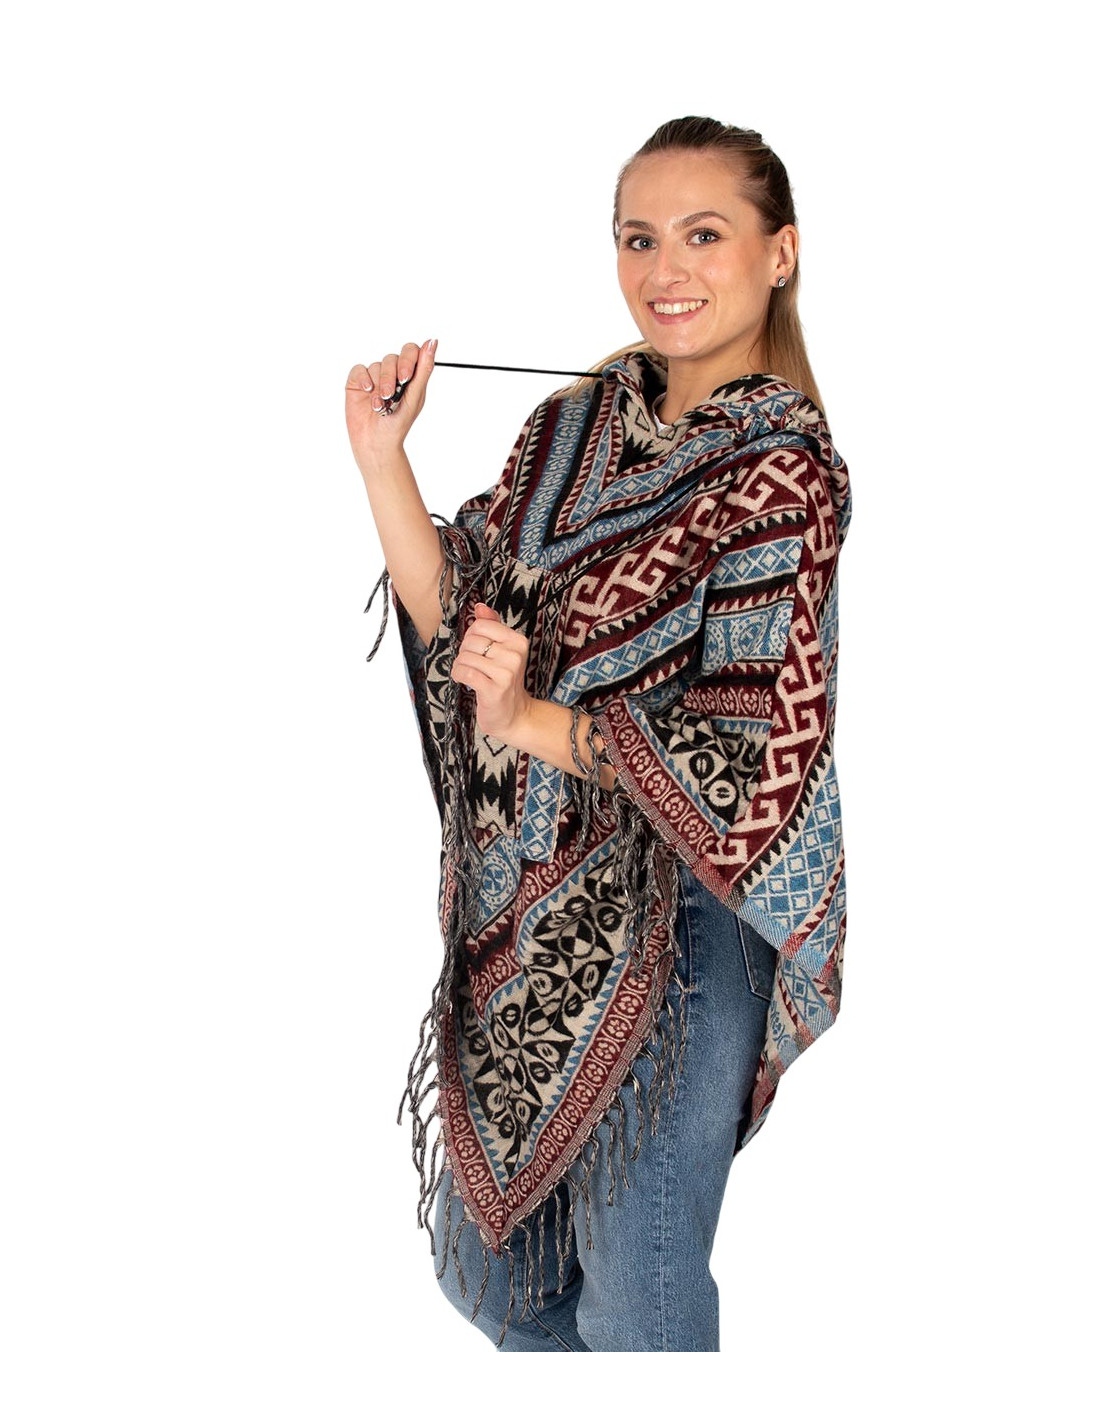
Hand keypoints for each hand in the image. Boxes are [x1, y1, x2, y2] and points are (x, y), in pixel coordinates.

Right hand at [345, 338, 435, 473]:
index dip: (408, 359)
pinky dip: (363, 380)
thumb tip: (432, 342)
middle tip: (390, 395)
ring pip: (376, 365)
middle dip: (391, 377)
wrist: (376, 443)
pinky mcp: (358, 382)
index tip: (405, 376)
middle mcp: (392, 374)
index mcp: (410, 376)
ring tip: (379, 406)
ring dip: (379, 385)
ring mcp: (374, 377)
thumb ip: (423, 369)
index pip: (411, 352)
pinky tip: (367, 393)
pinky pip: (360, 369)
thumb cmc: (397, 424)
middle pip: (392, 358)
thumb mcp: (415, 396)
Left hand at [451, 602, 531, 742]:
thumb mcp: (502, 650)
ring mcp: (506, 672)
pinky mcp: (494, 689)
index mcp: (518, 641)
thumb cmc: (504, 680)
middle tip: (474, 664)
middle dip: (465, 652)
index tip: (477, 648)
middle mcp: (514, 655)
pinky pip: (464, 673)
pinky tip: (465, 680)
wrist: (513, 714)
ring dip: (461, 666)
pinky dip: (459, 675)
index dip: (472, 635)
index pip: (481, 625)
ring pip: (465, 657)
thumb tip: (480, 606)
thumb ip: (492, 626)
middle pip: (471, 640)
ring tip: (471, 674)